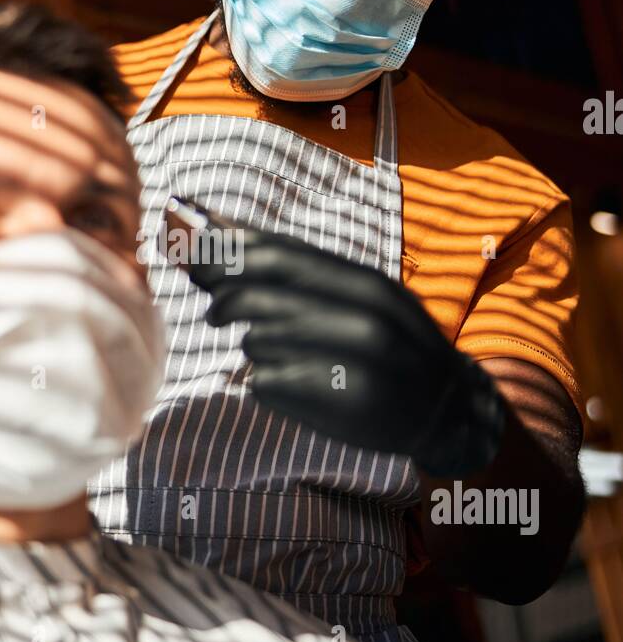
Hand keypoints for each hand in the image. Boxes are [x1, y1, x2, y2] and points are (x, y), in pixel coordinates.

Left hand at [188, 224, 504, 476]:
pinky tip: (284, 385)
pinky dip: (265, 385)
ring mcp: (354, 362)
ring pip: (260, 342)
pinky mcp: (342, 404)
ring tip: (272, 353)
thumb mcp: (359, 293)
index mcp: (364, 282)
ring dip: (253, 347)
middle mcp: (362, 317)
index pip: (281, 255)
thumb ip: (300, 270)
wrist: (448, 407)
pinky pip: (268, 385)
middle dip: (226, 299)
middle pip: (264, 297)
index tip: (194, 254)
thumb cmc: (390, 343)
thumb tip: (223, 234)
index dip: (229, 252)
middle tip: (214, 313)